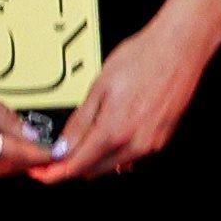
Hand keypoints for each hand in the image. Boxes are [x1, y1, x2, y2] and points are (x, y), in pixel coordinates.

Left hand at [25, 0, 220, 181]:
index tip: (41, 172)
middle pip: (93, 171)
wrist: (179, 48)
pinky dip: (115, 153)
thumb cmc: (142, 58)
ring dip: (94, 161)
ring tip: (81, 143)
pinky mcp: (162, 139)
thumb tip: (62, 147)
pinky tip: (108, 137)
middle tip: (56, 156)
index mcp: (114, 131)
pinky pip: (131, 157)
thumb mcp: (99, 87)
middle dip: (72, 166)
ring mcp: (152, 144)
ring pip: (113, 166)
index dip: (53, 173)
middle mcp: (135, 144)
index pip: (76, 166)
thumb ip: (80, 123)